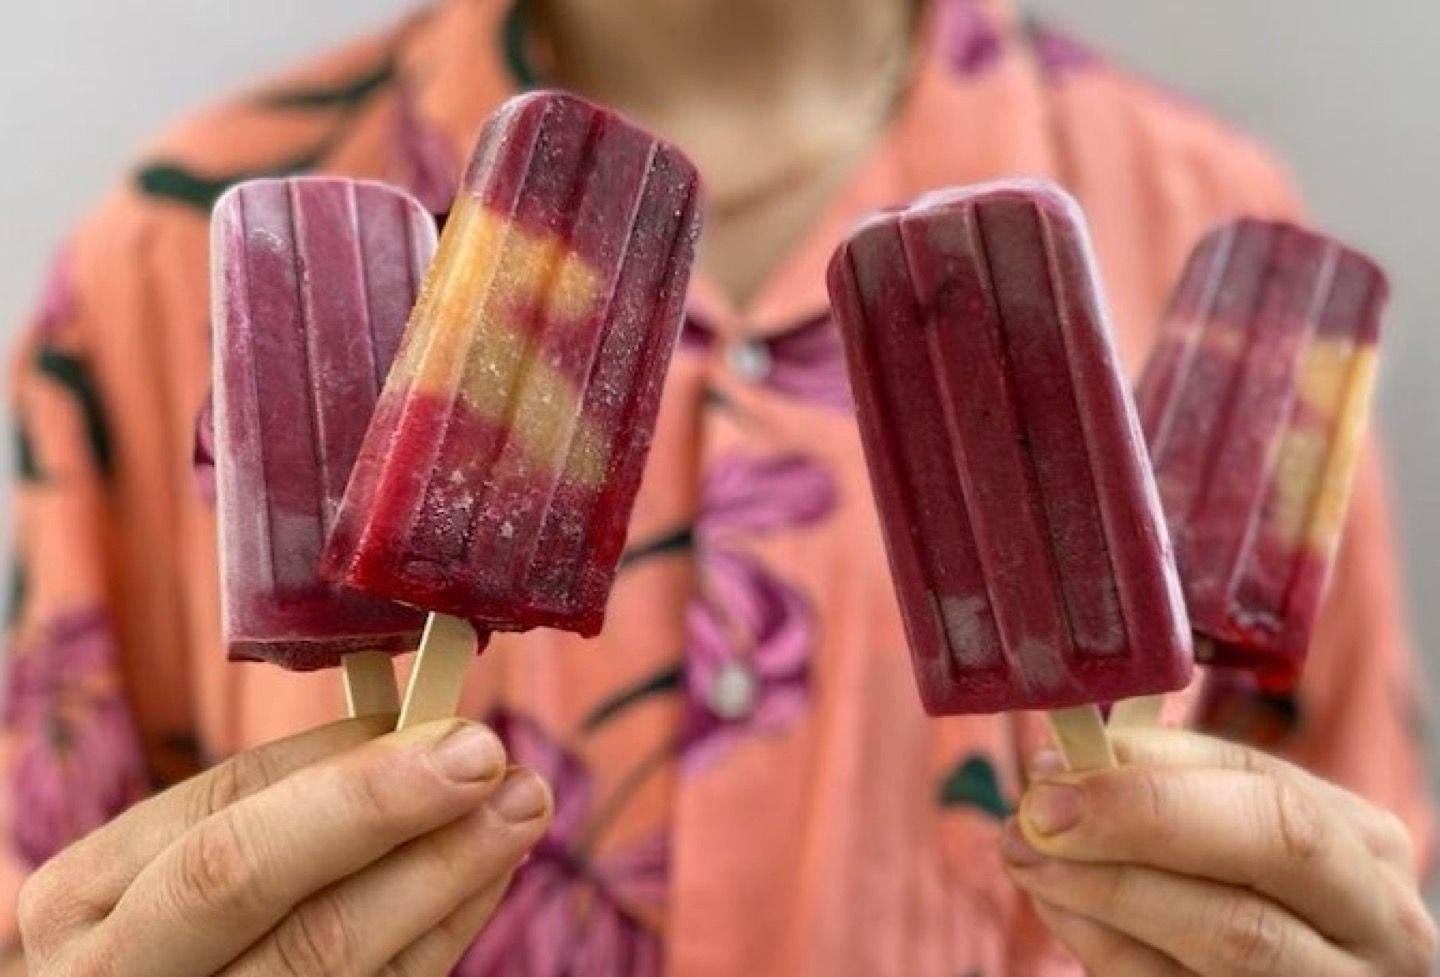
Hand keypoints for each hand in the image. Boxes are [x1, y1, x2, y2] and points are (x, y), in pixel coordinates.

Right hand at [17, 715, 551, 975]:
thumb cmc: (151, 938)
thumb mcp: (155, 876)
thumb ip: (265, 810)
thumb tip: (404, 731)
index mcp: (78, 902)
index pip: (219, 812)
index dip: (342, 766)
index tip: (443, 722)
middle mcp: (118, 976)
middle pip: (247, 877)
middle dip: (376, 806)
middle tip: (484, 755)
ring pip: (325, 957)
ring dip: (441, 871)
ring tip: (519, 807)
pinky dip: (439, 935)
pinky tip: (485, 880)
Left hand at [999, 727, 1435, 974]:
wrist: (1293, 974)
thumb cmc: (1259, 889)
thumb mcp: (1240, 830)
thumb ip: (1169, 786)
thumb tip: (1064, 765)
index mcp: (1367, 848)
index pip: (1266, 791)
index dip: (1151, 778)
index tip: (1052, 770)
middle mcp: (1376, 924)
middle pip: (1268, 853)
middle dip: (1140, 823)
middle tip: (1037, 817)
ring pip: (1230, 934)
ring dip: (1105, 889)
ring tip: (1026, 857)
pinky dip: (1107, 948)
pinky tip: (1059, 910)